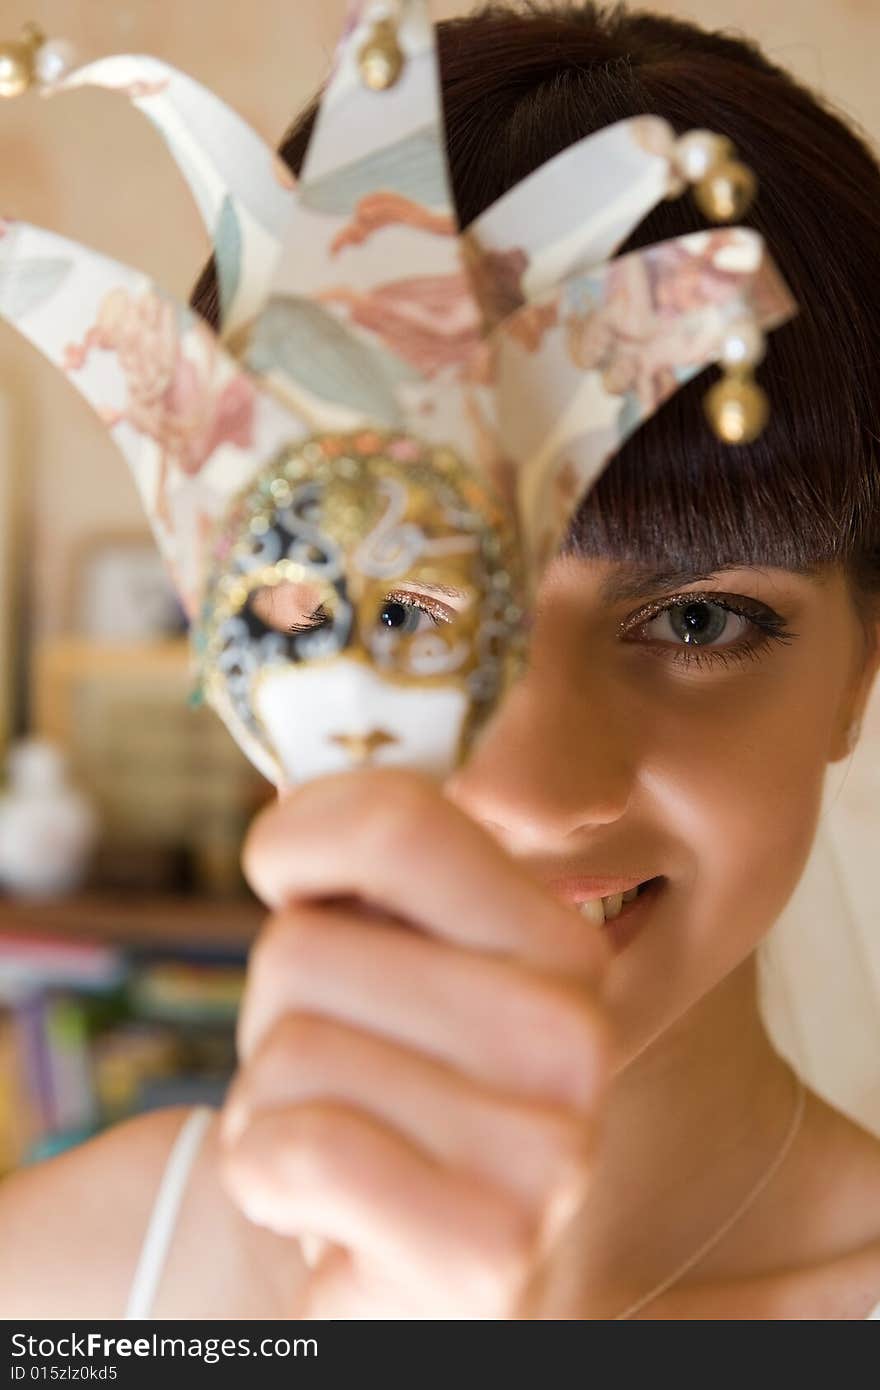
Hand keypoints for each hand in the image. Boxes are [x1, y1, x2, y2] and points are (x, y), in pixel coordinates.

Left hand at [219, 768, 609, 1317]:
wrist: (375, 1249)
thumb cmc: (369, 1073)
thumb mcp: (377, 944)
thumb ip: (373, 847)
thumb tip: (325, 734)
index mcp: (564, 941)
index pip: (398, 821)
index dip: (298, 839)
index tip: (288, 877)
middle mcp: (580, 1035)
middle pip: (307, 944)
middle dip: (278, 1006)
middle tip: (335, 1059)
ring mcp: (551, 1152)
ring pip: (291, 1049)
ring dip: (270, 1096)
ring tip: (335, 1131)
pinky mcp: (489, 1252)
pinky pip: (299, 1149)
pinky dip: (266, 1171)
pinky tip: (321, 1201)